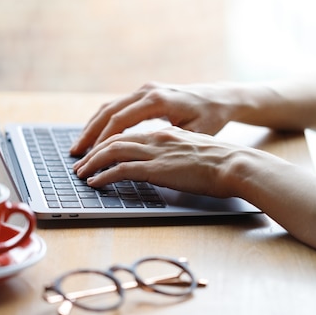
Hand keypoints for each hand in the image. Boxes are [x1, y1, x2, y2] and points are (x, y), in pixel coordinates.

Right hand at [70, 82, 239, 155]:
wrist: (220, 98)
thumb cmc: (211, 117)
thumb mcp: (196, 133)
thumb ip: (169, 142)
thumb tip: (147, 156)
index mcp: (158, 100)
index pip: (121, 120)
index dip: (103, 139)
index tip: (92, 156)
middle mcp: (148, 91)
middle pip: (109, 112)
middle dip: (90, 134)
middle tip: (76, 154)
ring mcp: (145, 90)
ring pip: (110, 107)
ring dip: (92, 127)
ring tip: (79, 147)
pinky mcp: (145, 93)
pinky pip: (118, 106)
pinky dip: (103, 121)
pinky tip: (94, 136)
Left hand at [73, 126, 253, 197]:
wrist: (235, 164)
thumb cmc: (222, 162)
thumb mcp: (194, 149)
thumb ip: (176, 151)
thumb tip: (166, 162)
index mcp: (165, 132)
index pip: (128, 132)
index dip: (108, 140)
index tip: (96, 150)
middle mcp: (156, 137)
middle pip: (114, 137)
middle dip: (93, 149)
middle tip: (80, 160)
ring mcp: (156, 151)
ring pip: (113, 151)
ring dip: (92, 162)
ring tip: (81, 172)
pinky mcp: (157, 168)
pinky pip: (121, 169)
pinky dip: (104, 175)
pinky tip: (95, 182)